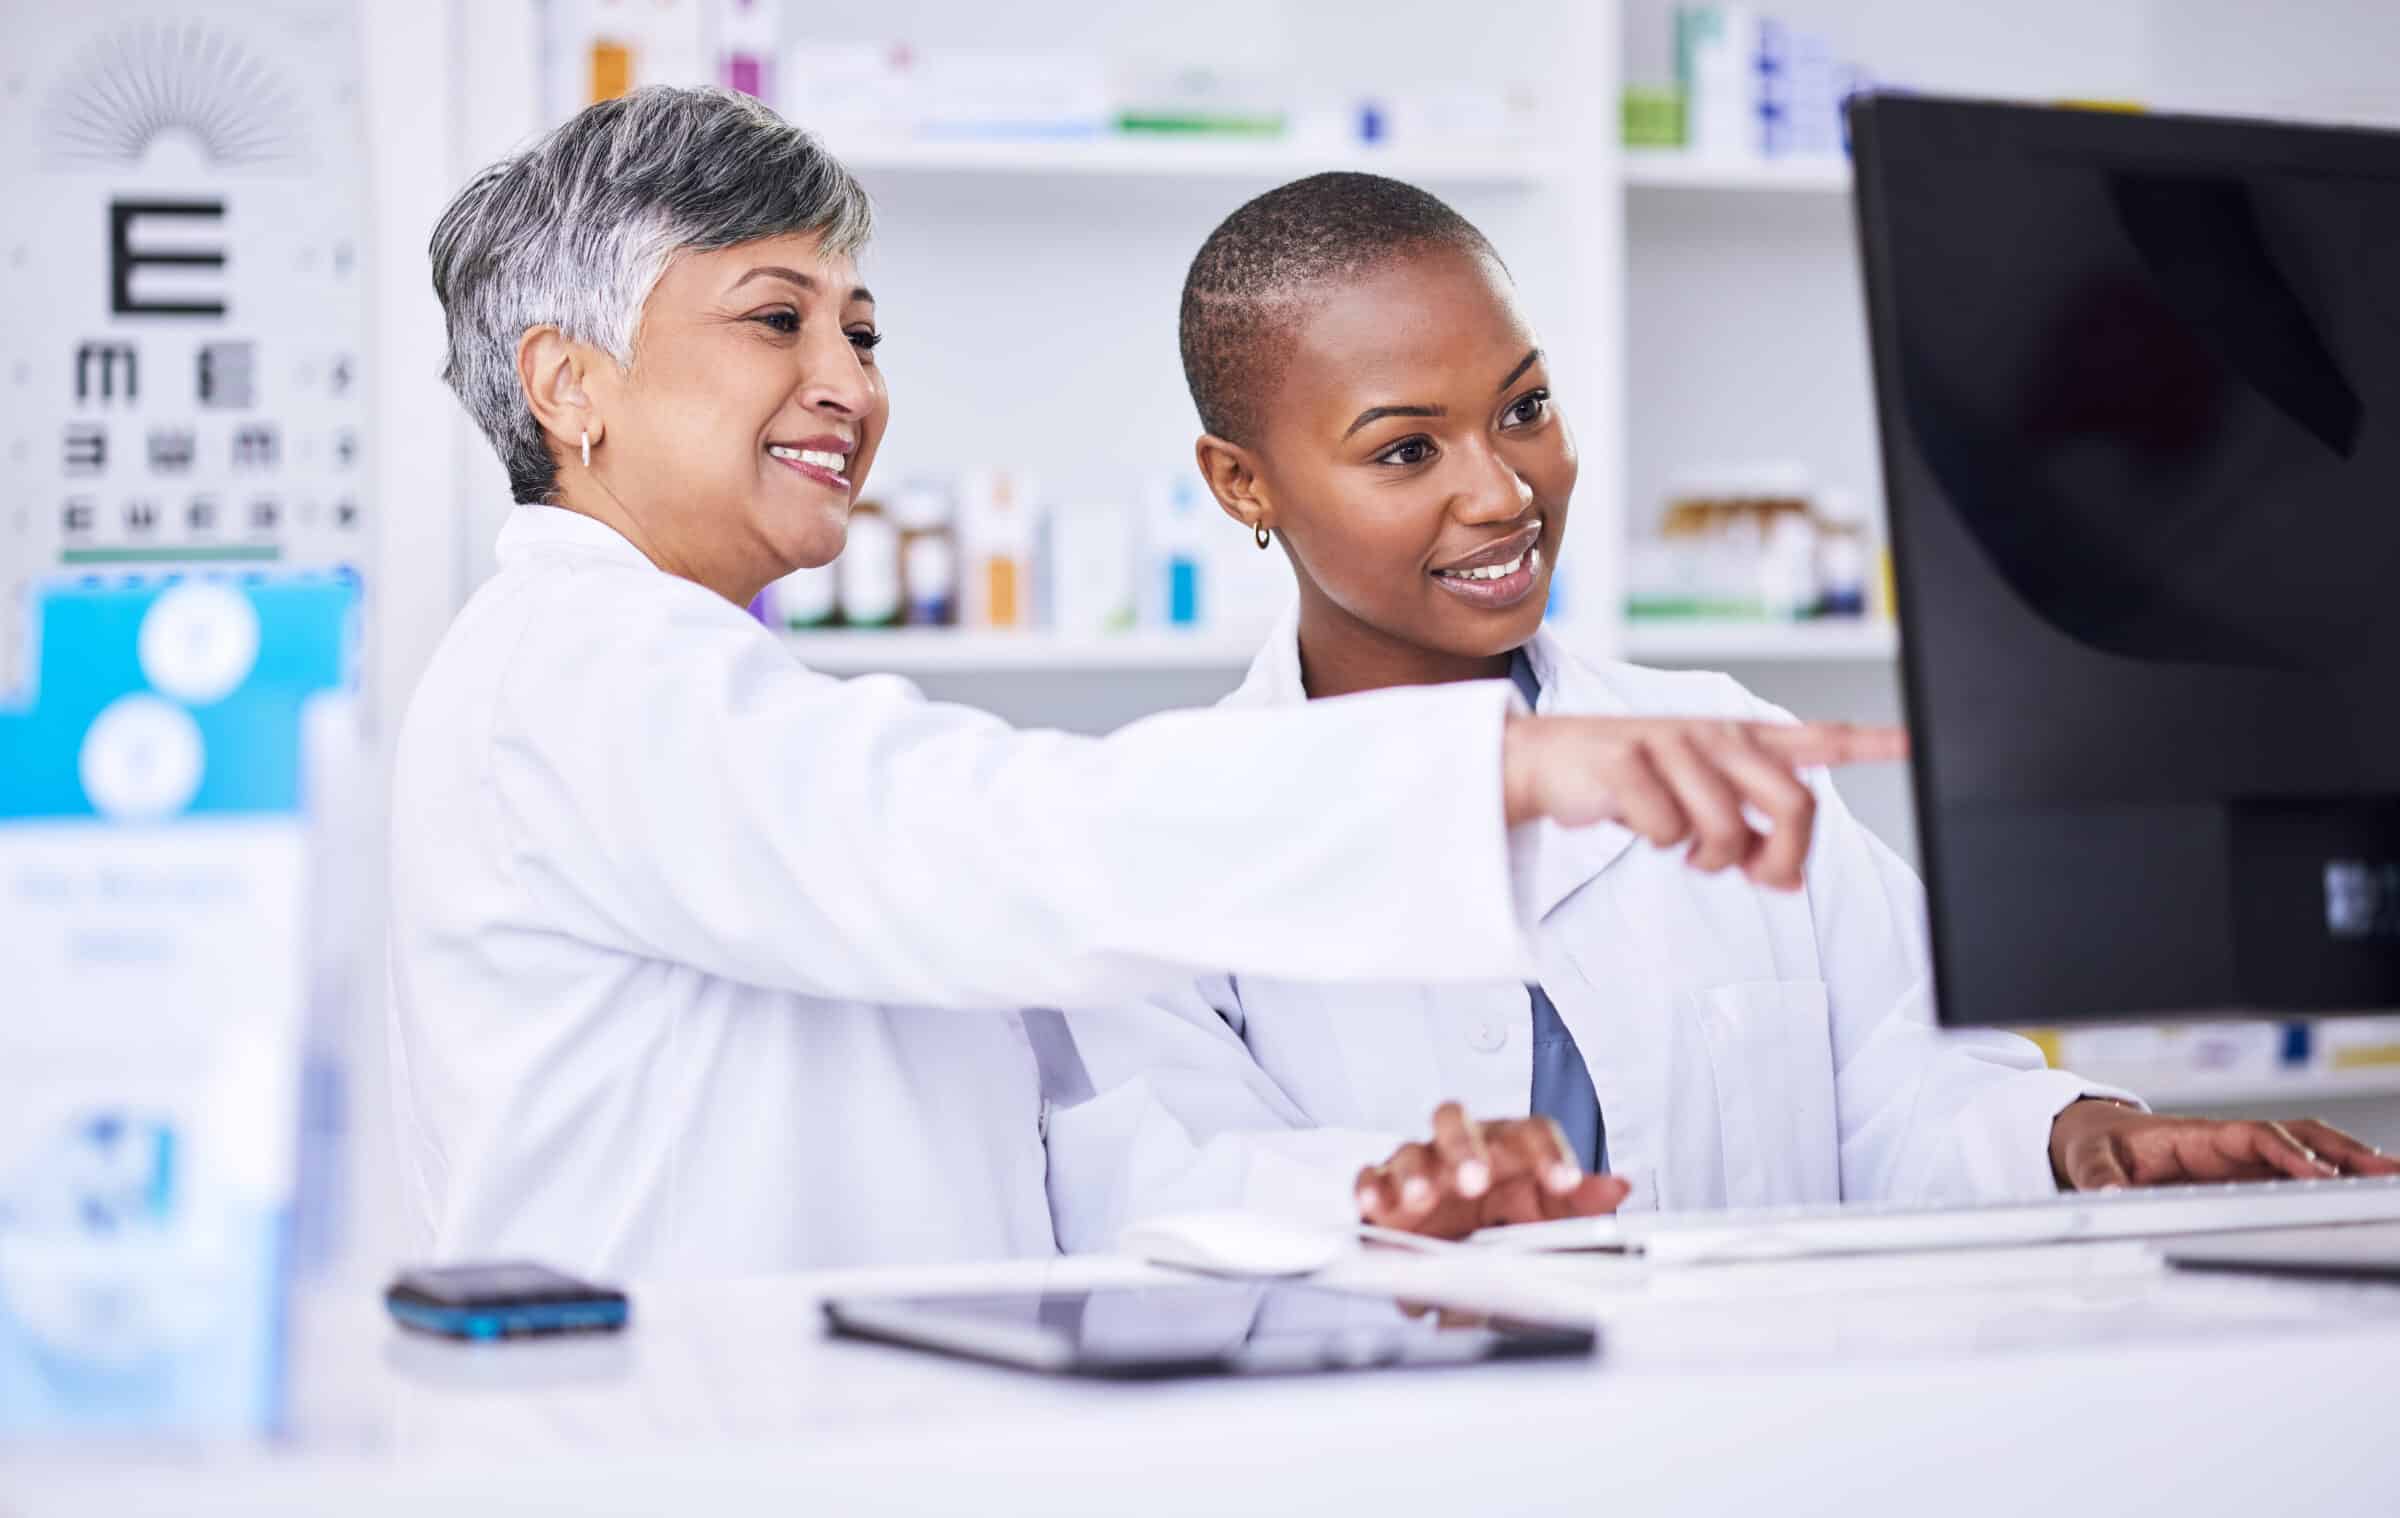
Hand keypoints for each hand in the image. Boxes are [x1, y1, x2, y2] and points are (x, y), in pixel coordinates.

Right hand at [1355, 1101, 1628, 1239]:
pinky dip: (1371, 1189)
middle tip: (1474, 1180)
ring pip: (1411, 1151)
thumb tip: (1617, 1187)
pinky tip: (1376, 1205)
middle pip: (1457, 1123)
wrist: (1466, 1253)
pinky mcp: (1386, 1192)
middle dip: (1464, 1149)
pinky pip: (1371, 1180)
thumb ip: (1584, 1202)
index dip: (1549, 1153)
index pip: (1531, 1133)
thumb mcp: (1554, 1216)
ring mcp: (1421, 1167)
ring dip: (1415, 1173)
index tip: (1565, 1181)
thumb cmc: (1509, 1218)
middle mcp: (1462, 1147)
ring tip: (1421, 1198)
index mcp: (1509, 1147)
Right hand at [1500, 715, 1906, 889]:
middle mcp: (1718, 736)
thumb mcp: (1698, 804)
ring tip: (1683, 849)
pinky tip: (1643, 827)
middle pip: (1795, 803)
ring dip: (1707, 858)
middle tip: (1758, 878)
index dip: (1870, 742)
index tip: (1913, 741)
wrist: (1549, 760)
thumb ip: (1749, 836)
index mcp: (1741, 741)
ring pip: (1728, 828)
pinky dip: (1657, 844)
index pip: (1818, 739)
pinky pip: (1668, 830)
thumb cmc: (1633, 782)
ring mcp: (1675, 744)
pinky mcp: (1630, 761)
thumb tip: (1783, 881)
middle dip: (1784, 858)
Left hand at [2049, 1099, 2399, 1189]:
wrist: (2094, 1137)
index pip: (2254, 1138)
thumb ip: (2099, 1178)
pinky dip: (2337, 1178)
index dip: (2286, 1154)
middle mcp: (2229, 1144)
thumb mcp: (2088, 1160)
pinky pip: (2300, 1173)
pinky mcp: (2248, 1176)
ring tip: (2393, 1181)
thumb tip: (2108, 1196)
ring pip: (2311, 1153)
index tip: (2314, 1174)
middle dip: (2344, 1153)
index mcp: (2197, 1136)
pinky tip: (2367, 1191)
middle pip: (2300, 1138)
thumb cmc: (2096, 1145)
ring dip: (2353, 1163)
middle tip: (2386, 1174)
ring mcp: (2243, 1160)